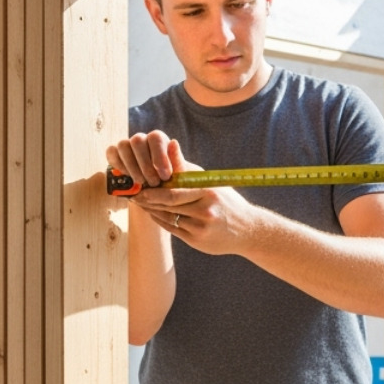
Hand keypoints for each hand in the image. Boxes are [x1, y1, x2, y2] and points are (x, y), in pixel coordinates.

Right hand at [106, 129, 183, 188]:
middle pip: (137, 141)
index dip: (159, 157)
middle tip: (154, 183)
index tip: (165, 176)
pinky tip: (129, 177)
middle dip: (146, 165)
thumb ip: (177, 159)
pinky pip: (111, 152)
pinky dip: (119, 165)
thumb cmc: (169, 178)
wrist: (157, 186)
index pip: (155, 137)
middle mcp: (141, 138)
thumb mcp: (178, 172)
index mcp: (158, 139)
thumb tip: (173, 142)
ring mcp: (126, 145)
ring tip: (142, 183)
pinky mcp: (115, 153)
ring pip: (123, 145)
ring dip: (132, 167)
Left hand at [130, 162, 262, 256]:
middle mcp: (205, 211)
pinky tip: (154, 213)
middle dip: (148, 200)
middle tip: (135, 195)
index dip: (153, 189)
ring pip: (167, 217)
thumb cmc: (226, 201)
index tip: (140, 183)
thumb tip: (171, 143)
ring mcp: (200, 228)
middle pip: (168, 205)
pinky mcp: (196, 240)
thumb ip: (187, 167)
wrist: (247, 229)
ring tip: (141, 203)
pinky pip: (172, 229)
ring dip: (151, 210)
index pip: (173, 191)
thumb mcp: (210, 181)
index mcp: (208, 192)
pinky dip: (160, 220)